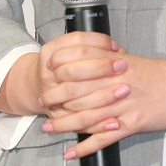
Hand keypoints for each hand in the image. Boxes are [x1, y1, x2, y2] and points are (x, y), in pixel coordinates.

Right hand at [0, 31, 127, 116]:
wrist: (40, 87)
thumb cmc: (65, 66)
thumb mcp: (72, 50)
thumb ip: (94, 48)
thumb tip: (120, 52)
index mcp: (51, 51)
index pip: (76, 42)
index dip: (99, 43)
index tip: (117, 48)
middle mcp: (48, 72)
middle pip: (74, 68)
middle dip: (101, 67)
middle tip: (123, 66)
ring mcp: (50, 94)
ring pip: (75, 95)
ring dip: (103, 95)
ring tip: (124, 91)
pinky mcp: (57, 116)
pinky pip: (78, 122)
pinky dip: (97, 123)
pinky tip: (114, 122)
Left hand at [39, 45, 165, 159]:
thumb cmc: (165, 75)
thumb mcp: (136, 61)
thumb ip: (112, 59)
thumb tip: (93, 56)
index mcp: (117, 64)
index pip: (80, 64)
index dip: (60, 69)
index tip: (46, 73)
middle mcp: (117, 83)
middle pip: (77, 90)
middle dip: (55, 98)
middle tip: (41, 103)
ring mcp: (124, 104)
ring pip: (87, 115)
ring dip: (64, 123)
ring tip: (48, 127)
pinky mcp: (133, 123)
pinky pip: (105, 138)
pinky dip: (86, 147)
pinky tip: (72, 152)